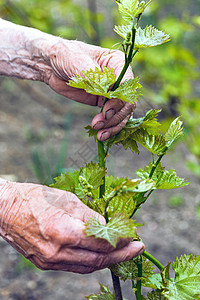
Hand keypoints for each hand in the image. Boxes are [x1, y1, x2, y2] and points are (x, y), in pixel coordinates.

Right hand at [0, 182, 143, 273]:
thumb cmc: (34, 198)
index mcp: (64, 231)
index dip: (121, 240)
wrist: (6, 210)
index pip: (102, 242)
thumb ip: (89, 215)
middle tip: (138, 249)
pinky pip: (74, 267)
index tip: (134, 237)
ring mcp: (50, 261)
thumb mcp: (67, 199)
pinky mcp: (45, 264)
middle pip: (98, 260)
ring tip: (122, 253)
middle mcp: (58, 252)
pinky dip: (90, 261)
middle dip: (121, 256)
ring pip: (87, 267)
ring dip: (107, 261)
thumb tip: (107, 224)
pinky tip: (100, 255)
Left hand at [47, 40, 135, 140]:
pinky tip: (101, 134)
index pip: (127, 86)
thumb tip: (109, 94)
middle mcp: (119, 79)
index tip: (106, 111)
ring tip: (100, 135)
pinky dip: (108, 128)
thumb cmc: (67, 56)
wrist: (52, 65)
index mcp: (118, 64)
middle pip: (127, 103)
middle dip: (116, 117)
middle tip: (100, 124)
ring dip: (113, 126)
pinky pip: (111, 118)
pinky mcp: (103, 103)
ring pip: (122, 114)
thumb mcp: (80, 63)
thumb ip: (95, 79)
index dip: (120, 101)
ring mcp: (112, 93)